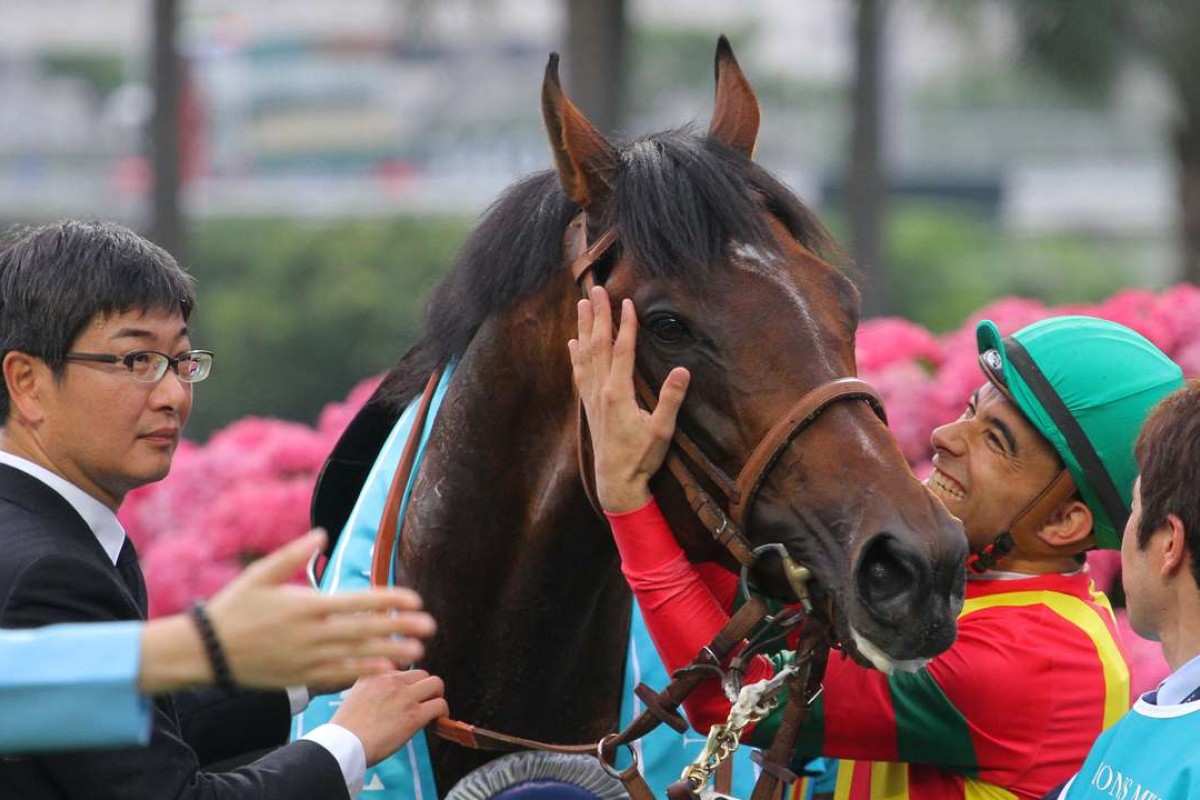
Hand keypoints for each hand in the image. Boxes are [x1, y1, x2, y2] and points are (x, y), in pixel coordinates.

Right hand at [205, 530, 436, 688]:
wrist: (206, 651)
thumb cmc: (234, 607)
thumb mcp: (261, 574)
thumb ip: (293, 553)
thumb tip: (322, 533)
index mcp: (305, 606)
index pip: (358, 602)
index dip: (389, 601)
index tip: (414, 599)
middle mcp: (310, 634)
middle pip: (365, 630)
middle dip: (400, 627)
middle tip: (431, 626)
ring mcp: (306, 658)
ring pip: (357, 655)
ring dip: (389, 652)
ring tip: (418, 651)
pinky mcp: (299, 676)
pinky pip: (338, 675)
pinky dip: (362, 672)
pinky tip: (384, 670)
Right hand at [330, 670, 447, 765]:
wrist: (343, 745)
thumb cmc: (346, 728)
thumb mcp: (355, 693)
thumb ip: (373, 684)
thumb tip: (390, 691)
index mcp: (376, 673)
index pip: (403, 666)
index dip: (409, 681)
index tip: (409, 693)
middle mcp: (391, 679)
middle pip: (422, 673)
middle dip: (425, 688)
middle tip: (423, 703)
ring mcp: (404, 696)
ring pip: (436, 684)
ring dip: (436, 697)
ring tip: (432, 710)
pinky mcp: (414, 715)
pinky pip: (439, 705)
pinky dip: (442, 712)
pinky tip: (435, 722)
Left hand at [568, 285, 689, 512]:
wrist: (616, 481)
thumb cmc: (641, 457)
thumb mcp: (662, 430)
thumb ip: (671, 400)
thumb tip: (682, 371)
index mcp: (619, 393)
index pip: (622, 351)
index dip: (625, 325)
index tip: (627, 302)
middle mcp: (601, 390)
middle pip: (598, 345)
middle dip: (598, 316)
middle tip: (596, 290)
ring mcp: (592, 397)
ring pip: (585, 355)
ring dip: (584, 328)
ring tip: (582, 305)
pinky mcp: (589, 405)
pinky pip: (579, 373)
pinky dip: (575, 355)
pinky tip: (572, 343)